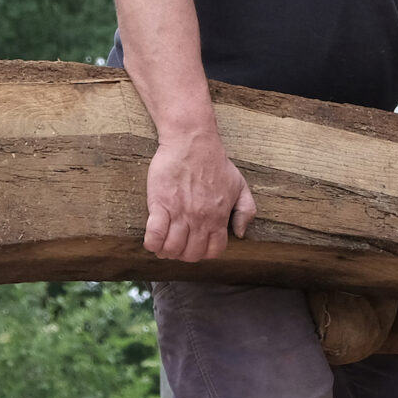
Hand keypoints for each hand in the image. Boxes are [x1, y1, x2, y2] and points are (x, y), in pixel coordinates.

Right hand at [143, 126, 255, 261]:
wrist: (193, 142)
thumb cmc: (216, 162)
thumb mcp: (240, 186)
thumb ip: (245, 211)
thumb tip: (240, 233)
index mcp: (219, 217)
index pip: (213, 251)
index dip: (203, 253)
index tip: (195, 247)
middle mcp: (200, 219)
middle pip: (191, 254)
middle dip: (183, 255)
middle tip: (177, 246)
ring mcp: (180, 213)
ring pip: (172, 248)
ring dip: (167, 251)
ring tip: (163, 245)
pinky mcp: (160, 204)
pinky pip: (155, 234)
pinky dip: (152, 243)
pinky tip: (152, 241)